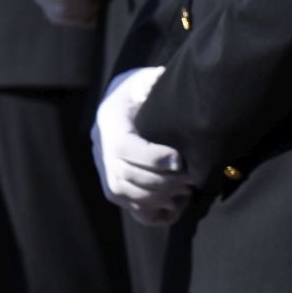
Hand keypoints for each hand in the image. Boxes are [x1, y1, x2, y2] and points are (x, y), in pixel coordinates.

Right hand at [92, 67, 192, 225]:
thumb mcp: (144, 79)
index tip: (179, 160)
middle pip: (125, 176)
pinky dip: (152, 212)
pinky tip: (176, 207)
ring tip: (186, 190)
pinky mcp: (114, 187)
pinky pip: (129, 208)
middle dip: (161, 182)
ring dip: (158, 198)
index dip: (152, 158)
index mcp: (109, 121)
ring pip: (125, 195)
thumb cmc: (141, 89)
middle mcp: (100, 150)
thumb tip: (159, 79)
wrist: (120, 103)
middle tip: (191, 179)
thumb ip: (151, 81)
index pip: (124, 147)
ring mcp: (105, 171)